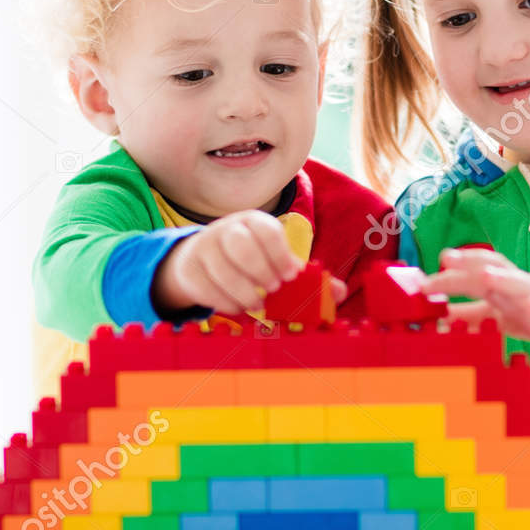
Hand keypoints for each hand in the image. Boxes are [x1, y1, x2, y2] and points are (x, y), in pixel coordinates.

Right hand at [153, 211, 317, 316]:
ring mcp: (204, 247)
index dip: (279, 253)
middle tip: (272, 288)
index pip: (266, 229)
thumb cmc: (249, 261)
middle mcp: (226, 230)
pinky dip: (224, 301)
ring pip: (220, 268)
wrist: (200, 261)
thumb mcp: (275, 262)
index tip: (289, 275)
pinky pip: (205, 286)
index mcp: (253, 222)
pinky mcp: (189, 269)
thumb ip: (306, 277)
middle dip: (258, 269)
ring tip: (257, 303)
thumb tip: (340, 291)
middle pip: (239, 244)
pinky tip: (238, 307)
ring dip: (243, 291)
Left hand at [420, 247, 529, 361]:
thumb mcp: (504, 314)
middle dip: (464, 272)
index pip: (476, 270)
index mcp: (505, 288)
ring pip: (524, 287)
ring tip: (484, 275)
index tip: (421, 281)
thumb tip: (438, 318)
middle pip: (491, 273)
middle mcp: (521, 289)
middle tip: (438, 273)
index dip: (450, 273)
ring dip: (504, 279)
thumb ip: (473, 315)